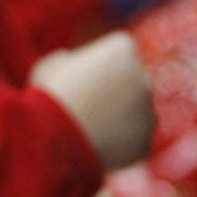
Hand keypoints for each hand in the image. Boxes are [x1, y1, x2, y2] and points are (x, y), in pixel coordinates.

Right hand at [32, 31, 154, 170]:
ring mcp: (147, 112)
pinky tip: (94, 145)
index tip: (82, 73)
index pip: (119, 50)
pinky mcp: (144, 143)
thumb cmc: (48, 95)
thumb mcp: (49, 66)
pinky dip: (119, 143)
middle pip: (133, 80)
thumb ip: (66, 60)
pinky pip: (133, 140)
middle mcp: (143, 78)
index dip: (99, 61)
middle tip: (86, 102)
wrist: (56, 139)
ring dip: (119, 116)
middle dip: (117, 87)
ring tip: (86, 127)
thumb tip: (67, 61)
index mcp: (122, 50)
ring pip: (136, 112)